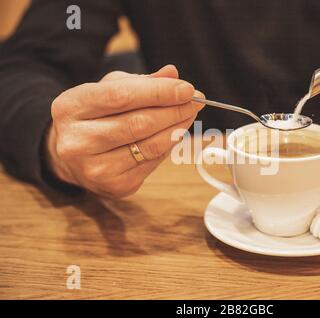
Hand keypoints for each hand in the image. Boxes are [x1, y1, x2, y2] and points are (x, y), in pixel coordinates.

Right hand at [46, 65, 204, 197]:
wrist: (71, 157)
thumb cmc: (93, 117)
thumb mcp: (106, 91)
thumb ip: (139, 82)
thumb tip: (172, 74)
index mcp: (70, 108)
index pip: (121, 96)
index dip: (159, 92)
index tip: (187, 88)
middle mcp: (78, 141)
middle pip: (139, 123)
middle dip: (174, 110)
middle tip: (194, 101)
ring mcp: (95, 169)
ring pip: (150, 146)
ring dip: (178, 128)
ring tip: (189, 114)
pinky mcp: (115, 186)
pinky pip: (153, 162)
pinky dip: (169, 146)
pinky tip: (175, 133)